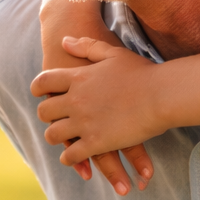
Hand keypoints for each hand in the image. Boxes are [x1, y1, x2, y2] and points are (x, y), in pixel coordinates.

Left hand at [31, 37, 159, 194]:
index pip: (43, 82)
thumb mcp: (112, 52)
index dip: (37, 88)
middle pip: (44, 111)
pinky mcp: (96, 143)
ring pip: (54, 135)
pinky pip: (72, 155)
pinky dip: (69, 158)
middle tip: (51, 119)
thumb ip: (86, 46)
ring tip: (61, 140)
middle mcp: (75, 100)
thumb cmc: (142, 72)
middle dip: (46, 116)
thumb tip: (65, 41)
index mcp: (77, 77)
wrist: (162, 94)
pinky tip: (73, 158)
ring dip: (55, 138)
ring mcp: (84, 123)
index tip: (39, 94)